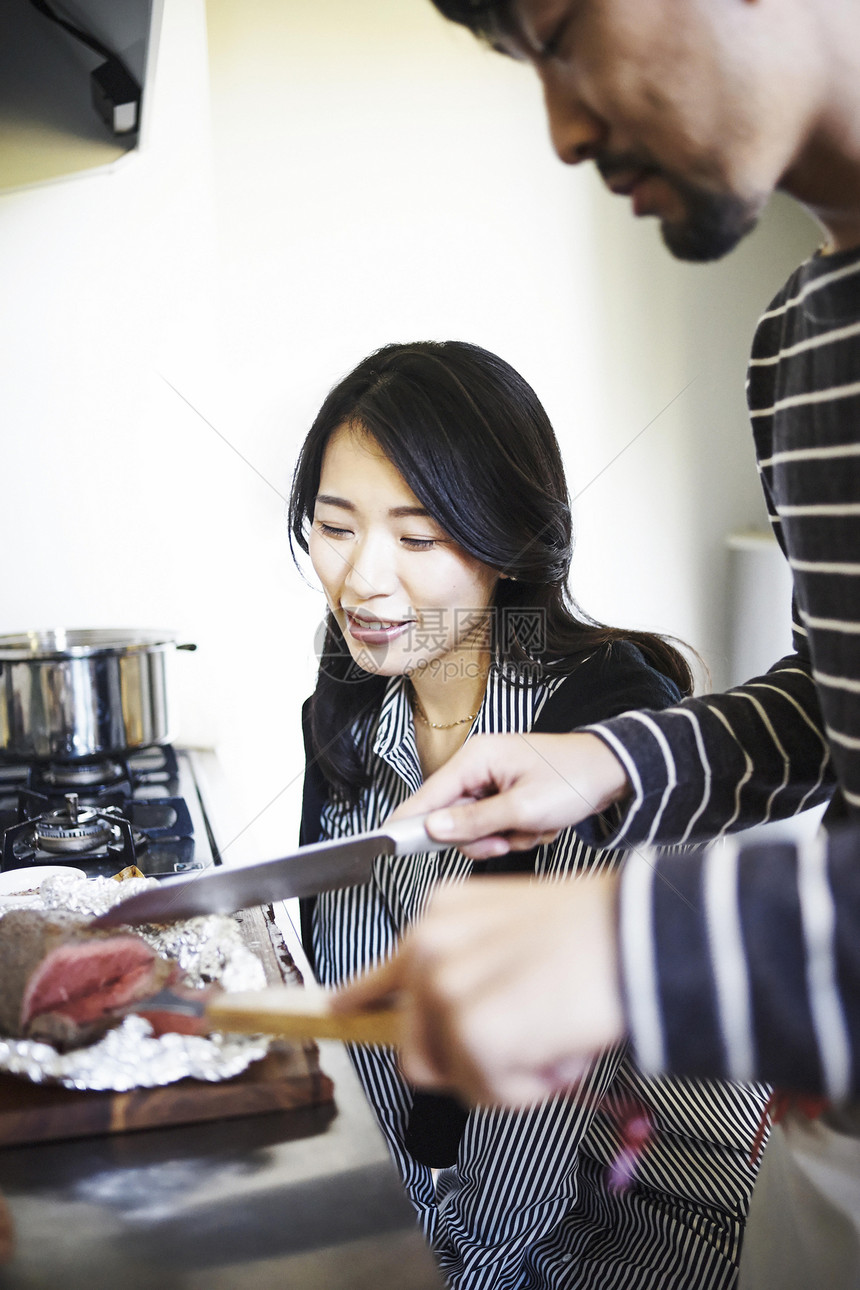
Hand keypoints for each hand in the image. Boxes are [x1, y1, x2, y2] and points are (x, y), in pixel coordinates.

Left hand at [332, 873, 625, 1105]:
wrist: (636, 936)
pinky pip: (490, 1094)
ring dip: (507, 1075)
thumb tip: (449, 1021)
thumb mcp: (512, 931)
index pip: (378, 973)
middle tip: (522, 1042)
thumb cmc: (593, 934)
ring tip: (548, 1034)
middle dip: (469, 1063)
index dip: (358, 1001)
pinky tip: (557, 1046)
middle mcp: (430, 948)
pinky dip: (530, 1088)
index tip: (336, 1012)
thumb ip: (468, 966)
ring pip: (456, 1078)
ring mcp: (445, 989)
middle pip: (417, 1051)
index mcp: (439, 917)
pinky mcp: (471, 1031)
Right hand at [390, 731, 630, 859]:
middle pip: (452, 817)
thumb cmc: (573, 779)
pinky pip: (497, 826)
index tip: (386, 842)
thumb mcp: (523, 808)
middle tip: (510, 837)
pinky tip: (540, 822)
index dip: (409, 821)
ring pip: (477, 827)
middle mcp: (478, 766)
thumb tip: (434, 830)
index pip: (428, 794)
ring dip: (505, 836)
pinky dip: (518, 831)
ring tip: (534, 825)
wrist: (612, 772)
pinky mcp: (505, 794)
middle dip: (483, 836)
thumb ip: (475, 822)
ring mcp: (492, 781)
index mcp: (476, 758)